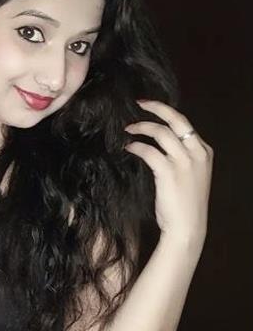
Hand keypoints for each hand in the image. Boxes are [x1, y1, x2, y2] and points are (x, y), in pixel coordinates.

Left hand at [124, 99, 213, 247]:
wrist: (187, 227)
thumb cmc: (184, 204)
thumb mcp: (188, 175)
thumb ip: (179, 157)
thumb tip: (156, 143)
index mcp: (204, 151)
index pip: (184, 123)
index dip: (165, 112)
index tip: (149, 106)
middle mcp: (197, 153)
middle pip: (176, 119)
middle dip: (156, 107)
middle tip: (138, 103)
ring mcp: (184, 162)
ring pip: (161, 132)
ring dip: (141, 127)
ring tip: (127, 129)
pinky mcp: (169, 172)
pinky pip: (149, 151)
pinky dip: (136, 146)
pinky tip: (128, 148)